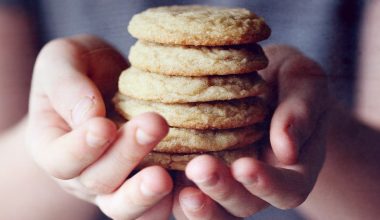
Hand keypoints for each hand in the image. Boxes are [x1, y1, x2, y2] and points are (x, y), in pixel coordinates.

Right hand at [26, 35, 173, 219]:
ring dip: (145, 194)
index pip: (61, 159)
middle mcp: (81, 174)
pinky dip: (170, 201)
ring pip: (124, 206)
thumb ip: (67, 86)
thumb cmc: (83, 68)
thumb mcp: (63, 60)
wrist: (109, 79)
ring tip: (163, 178)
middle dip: (126, 156)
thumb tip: (90, 118)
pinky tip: (189, 187)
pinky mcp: (144, 183)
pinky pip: (154, 206)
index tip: (104, 126)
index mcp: (53, 146)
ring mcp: (114, 184)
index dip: (81, 148)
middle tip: (154, 125)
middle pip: (99, 181)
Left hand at [173, 45, 327, 218]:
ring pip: (212, 208)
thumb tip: (287, 149)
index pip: (287, 190)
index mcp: (293, 170)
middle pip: (243, 205)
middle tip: (200, 168)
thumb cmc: (289, 80)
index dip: (267, 184)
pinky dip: (171, 190)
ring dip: (195, 203)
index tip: (244, 167)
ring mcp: (228, 180)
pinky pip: (185, 189)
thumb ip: (302, 112)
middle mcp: (257, 184)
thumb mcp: (305, 84)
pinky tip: (153, 174)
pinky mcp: (199, 171)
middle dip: (222, 191)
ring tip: (175, 187)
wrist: (263, 80)